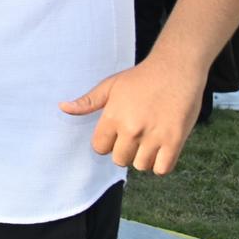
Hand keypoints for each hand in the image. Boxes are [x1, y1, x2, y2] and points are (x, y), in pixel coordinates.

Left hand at [60, 52, 201, 173]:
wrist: (175, 70)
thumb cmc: (141, 77)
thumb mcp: (110, 86)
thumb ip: (88, 102)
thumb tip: (63, 107)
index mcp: (113, 116)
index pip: (100, 147)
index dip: (106, 142)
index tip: (115, 134)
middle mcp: (132, 129)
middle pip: (119, 159)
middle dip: (124, 151)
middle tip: (133, 137)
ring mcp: (154, 136)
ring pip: (140, 166)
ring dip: (143, 158)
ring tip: (148, 141)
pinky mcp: (175, 141)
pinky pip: (162, 169)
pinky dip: (161, 164)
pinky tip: (161, 150)